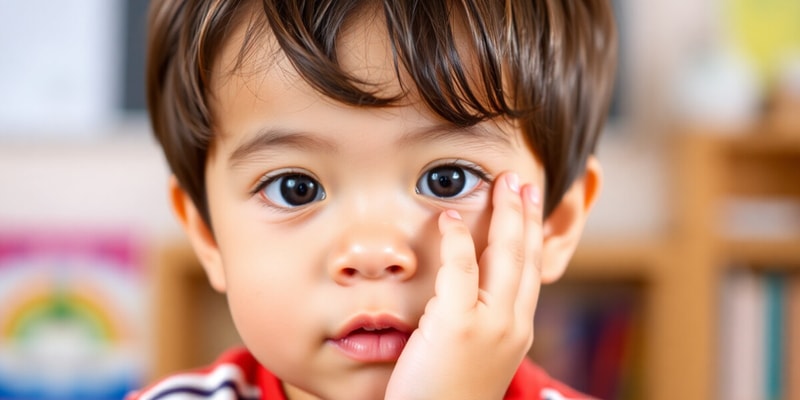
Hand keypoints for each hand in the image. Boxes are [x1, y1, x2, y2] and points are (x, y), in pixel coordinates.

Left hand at [385, 172, 543, 399]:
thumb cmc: (444, 398)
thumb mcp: (475, 357)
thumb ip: (480, 324)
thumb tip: (469, 296)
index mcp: (517, 332)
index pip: (530, 273)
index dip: (531, 235)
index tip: (529, 208)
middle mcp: (514, 326)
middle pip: (525, 257)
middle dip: (526, 214)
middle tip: (523, 182)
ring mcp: (491, 326)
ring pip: (506, 256)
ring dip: (505, 214)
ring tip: (501, 184)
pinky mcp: (459, 326)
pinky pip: (461, 269)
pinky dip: (456, 238)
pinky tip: (449, 216)